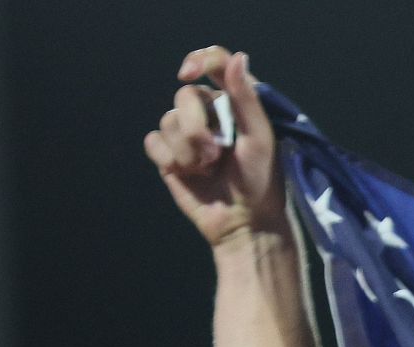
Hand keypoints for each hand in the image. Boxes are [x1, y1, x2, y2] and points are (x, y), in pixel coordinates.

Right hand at [143, 47, 284, 249]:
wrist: (243, 222)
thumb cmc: (261, 181)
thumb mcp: (261, 139)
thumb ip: (247, 98)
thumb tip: (237, 56)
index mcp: (234, 103)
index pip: (213, 63)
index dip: (198, 61)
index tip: (187, 73)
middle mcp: (209, 114)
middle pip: (184, 97)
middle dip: (196, 128)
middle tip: (215, 155)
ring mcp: (187, 135)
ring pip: (167, 121)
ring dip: (186, 149)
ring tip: (207, 169)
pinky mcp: (170, 155)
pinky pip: (153, 142)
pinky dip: (168, 158)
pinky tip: (187, 174)